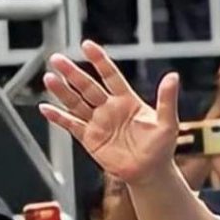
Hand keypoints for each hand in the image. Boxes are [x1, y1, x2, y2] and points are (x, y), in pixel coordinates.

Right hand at [40, 40, 179, 185]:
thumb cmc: (162, 148)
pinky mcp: (90, 138)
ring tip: (49, 78)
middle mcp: (109, 108)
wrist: (151, 173)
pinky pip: (71, 125)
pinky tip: (46, 108)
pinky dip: (58, 117)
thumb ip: (167, 99)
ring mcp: (98, 122)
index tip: (87, 46)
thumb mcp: (168, 123)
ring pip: (76, 103)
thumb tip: (173, 77)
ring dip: (62, 91)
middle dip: (73, 73)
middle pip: (88, 87)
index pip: (111, 76)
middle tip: (57, 59)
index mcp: (127, 101)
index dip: (99, 61)